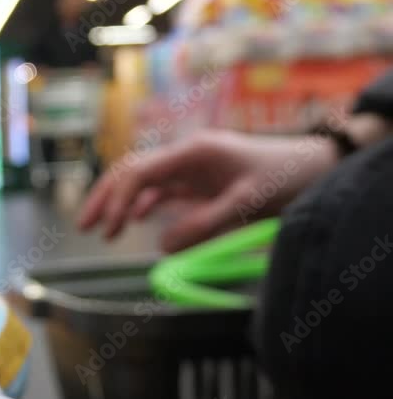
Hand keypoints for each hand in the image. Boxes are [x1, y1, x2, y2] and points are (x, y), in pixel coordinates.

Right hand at [77, 129, 338, 251]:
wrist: (312, 166)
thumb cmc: (283, 177)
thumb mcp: (247, 202)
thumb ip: (204, 223)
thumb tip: (162, 247)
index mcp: (193, 152)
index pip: (140, 172)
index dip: (118, 200)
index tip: (107, 229)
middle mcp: (185, 155)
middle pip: (131, 171)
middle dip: (106, 197)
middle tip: (85, 227)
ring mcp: (190, 166)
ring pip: (142, 180)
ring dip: (120, 202)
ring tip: (104, 231)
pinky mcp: (198, 180)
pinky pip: (161, 189)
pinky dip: (143, 204)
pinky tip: (135, 222)